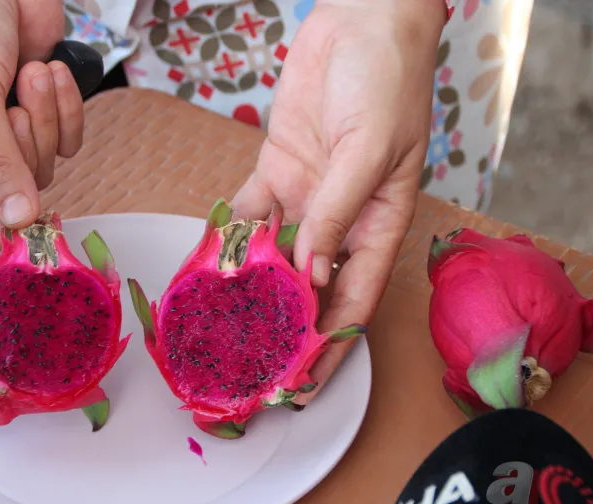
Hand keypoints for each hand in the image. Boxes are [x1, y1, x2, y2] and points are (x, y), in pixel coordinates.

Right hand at [0, 0, 84, 246]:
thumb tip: (17, 221)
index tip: (21, 230)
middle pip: (9, 191)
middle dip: (24, 148)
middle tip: (16, 107)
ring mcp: (6, 132)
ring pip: (43, 166)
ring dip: (46, 119)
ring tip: (32, 74)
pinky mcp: (42, 115)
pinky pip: (68, 141)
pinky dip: (68, 109)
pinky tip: (51, 71)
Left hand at [232, 0, 445, 402]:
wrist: (361, 22)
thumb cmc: (387, 81)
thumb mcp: (370, 150)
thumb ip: (339, 212)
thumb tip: (312, 271)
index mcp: (379, 223)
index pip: (355, 296)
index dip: (333, 340)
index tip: (307, 378)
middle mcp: (342, 220)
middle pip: (311, 286)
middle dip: (285, 325)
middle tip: (252, 361)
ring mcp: (307, 197)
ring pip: (274, 255)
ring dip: (250, 286)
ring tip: (219, 323)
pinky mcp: (277, 171)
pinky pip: (249, 212)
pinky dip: (228, 235)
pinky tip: (205, 260)